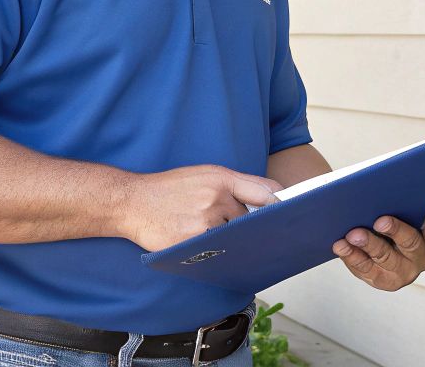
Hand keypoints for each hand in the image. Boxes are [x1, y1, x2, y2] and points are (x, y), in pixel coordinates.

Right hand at [120, 165, 280, 251]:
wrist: (133, 201)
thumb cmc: (170, 188)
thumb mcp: (203, 174)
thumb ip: (234, 185)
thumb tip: (268, 198)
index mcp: (221, 179)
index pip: (264, 191)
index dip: (280, 203)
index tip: (291, 212)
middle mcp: (216, 200)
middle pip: (250, 219)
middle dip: (250, 226)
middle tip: (257, 233)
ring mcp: (205, 223)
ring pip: (233, 238)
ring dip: (232, 240)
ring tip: (225, 239)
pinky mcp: (192, 243)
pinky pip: (215, 251)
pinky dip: (216, 251)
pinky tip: (210, 247)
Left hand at [332, 200, 424, 291]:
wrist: (375, 239)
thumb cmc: (392, 216)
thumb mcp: (402, 210)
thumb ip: (401, 202)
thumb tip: (382, 185)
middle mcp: (421, 257)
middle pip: (411, 243)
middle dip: (396, 231)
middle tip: (380, 221)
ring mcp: (403, 272)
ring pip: (385, 258)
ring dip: (368, 244)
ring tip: (353, 234)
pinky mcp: (382, 281)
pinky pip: (365, 269)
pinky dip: (352, 256)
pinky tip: (341, 245)